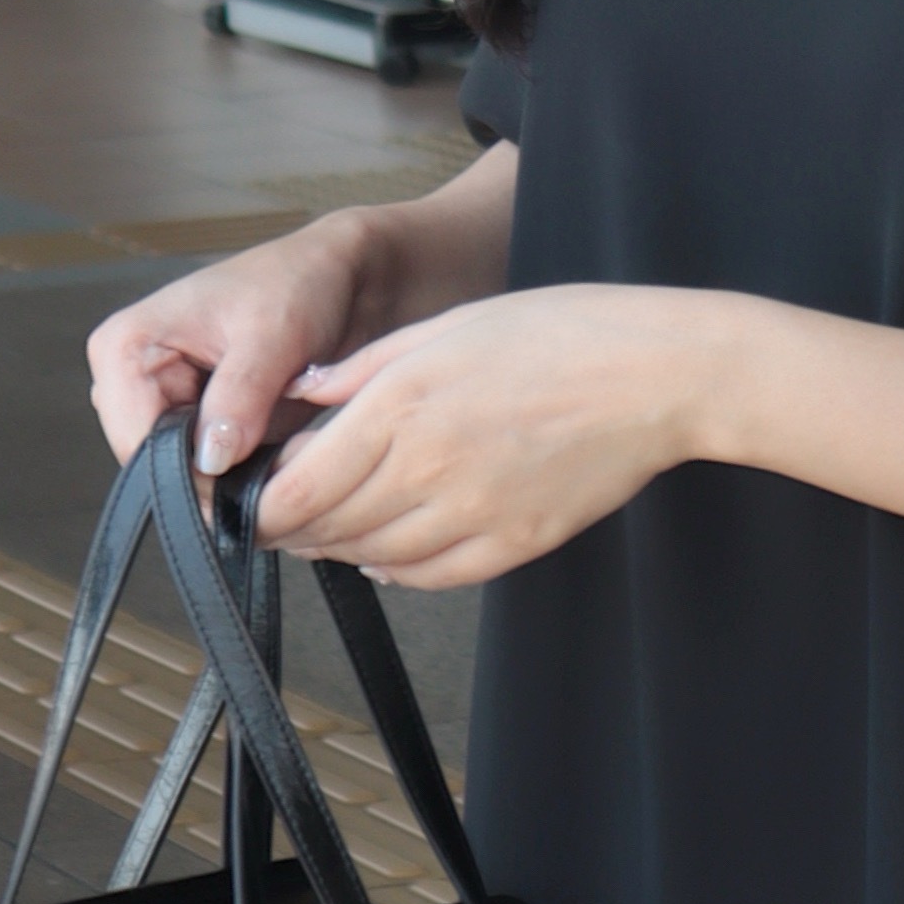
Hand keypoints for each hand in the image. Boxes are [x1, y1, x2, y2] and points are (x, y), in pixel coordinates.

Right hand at [86, 218, 371, 479]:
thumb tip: (210, 460)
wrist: (336, 279)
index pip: (134, 439)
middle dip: (213, 476)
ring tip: (281, 443)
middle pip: (153, 465)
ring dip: (233, 477)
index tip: (243, 483)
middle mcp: (130, 380)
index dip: (187, 472)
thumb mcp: (274, 334)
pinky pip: (209, 473)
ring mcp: (160, 404)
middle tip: (274, 461)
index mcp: (124, 346)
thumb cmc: (298, 283)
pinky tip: (279, 448)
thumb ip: (240, 395)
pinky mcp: (194, 423)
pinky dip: (244, 472)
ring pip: (183, 475)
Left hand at [255, 284, 704, 589]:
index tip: (248, 501)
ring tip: (331, 528)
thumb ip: (362, 369)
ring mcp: (472, 514)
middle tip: (278, 518)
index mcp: (400, 405)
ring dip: (341, 548)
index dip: (259, 508)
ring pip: (373, 558)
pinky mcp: (512, 544)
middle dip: (291, 529)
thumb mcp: (446, 327)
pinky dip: (397, 570)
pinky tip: (389, 552)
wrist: (655, 374)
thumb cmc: (557, 332)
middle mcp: (427, 468)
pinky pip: (431, 575)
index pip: (295, 489)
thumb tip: (301, 393)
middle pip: (327, 529)